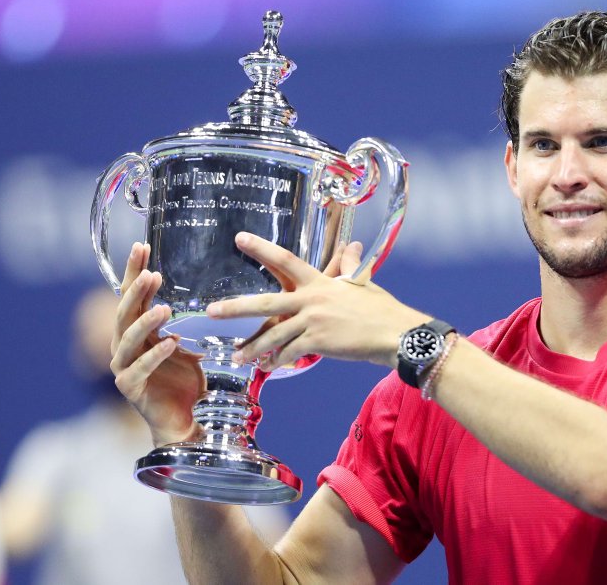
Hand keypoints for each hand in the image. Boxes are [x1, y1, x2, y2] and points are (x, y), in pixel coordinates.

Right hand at [110, 243, 205, 445]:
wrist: (185, 420)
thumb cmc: (185, 381)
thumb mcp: (189, 344)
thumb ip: (186, 321)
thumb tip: (209, 288)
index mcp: (136, 332)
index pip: (131, 295)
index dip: (133, 271)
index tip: (142, 246)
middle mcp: (124, 346)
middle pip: (124, 311)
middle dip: (135, 289)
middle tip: (149, 271)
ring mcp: (123, 367)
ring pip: (126, 337)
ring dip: (144, 321)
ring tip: (163, 307)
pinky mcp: (129, 387)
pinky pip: (139, 368)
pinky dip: (155, 355)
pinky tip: (170, 342)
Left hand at [206, 232, 429, 371]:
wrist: (395, 334)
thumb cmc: (381, 309)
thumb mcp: (363, 284)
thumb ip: (350, 267)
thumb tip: (353, 246)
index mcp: (320, 282)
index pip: (285, 260)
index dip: (261, 248)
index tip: (239, 239)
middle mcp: (312, 299)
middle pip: (266, 301)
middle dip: (236, 307)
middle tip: (211, 311)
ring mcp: (313, 321)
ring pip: (274, 334)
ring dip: (254, 347)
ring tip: (237, 355)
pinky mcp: (318, 342)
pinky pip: (290, 353)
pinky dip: (277, 361)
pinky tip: (267, 368)